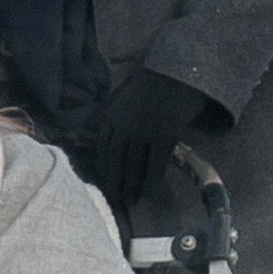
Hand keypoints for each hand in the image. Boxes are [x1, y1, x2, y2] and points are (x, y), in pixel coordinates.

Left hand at [75, 68, 209, 232]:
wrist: (177, 74)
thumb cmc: (151, 87)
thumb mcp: (124, 96)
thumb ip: (111, 113)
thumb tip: (95, 130)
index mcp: (113, 116)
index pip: (103, 149)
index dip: (103, 169)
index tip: (105, 183)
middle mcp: (125, 124)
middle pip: (116, 160)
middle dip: (116, 182)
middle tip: (118, 198)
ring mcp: (144, 130)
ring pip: (134, 165)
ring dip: (132, 185)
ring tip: (133, 199)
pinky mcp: (164, 134)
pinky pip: (155, 163)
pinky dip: (152, 180)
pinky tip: (151, 192)